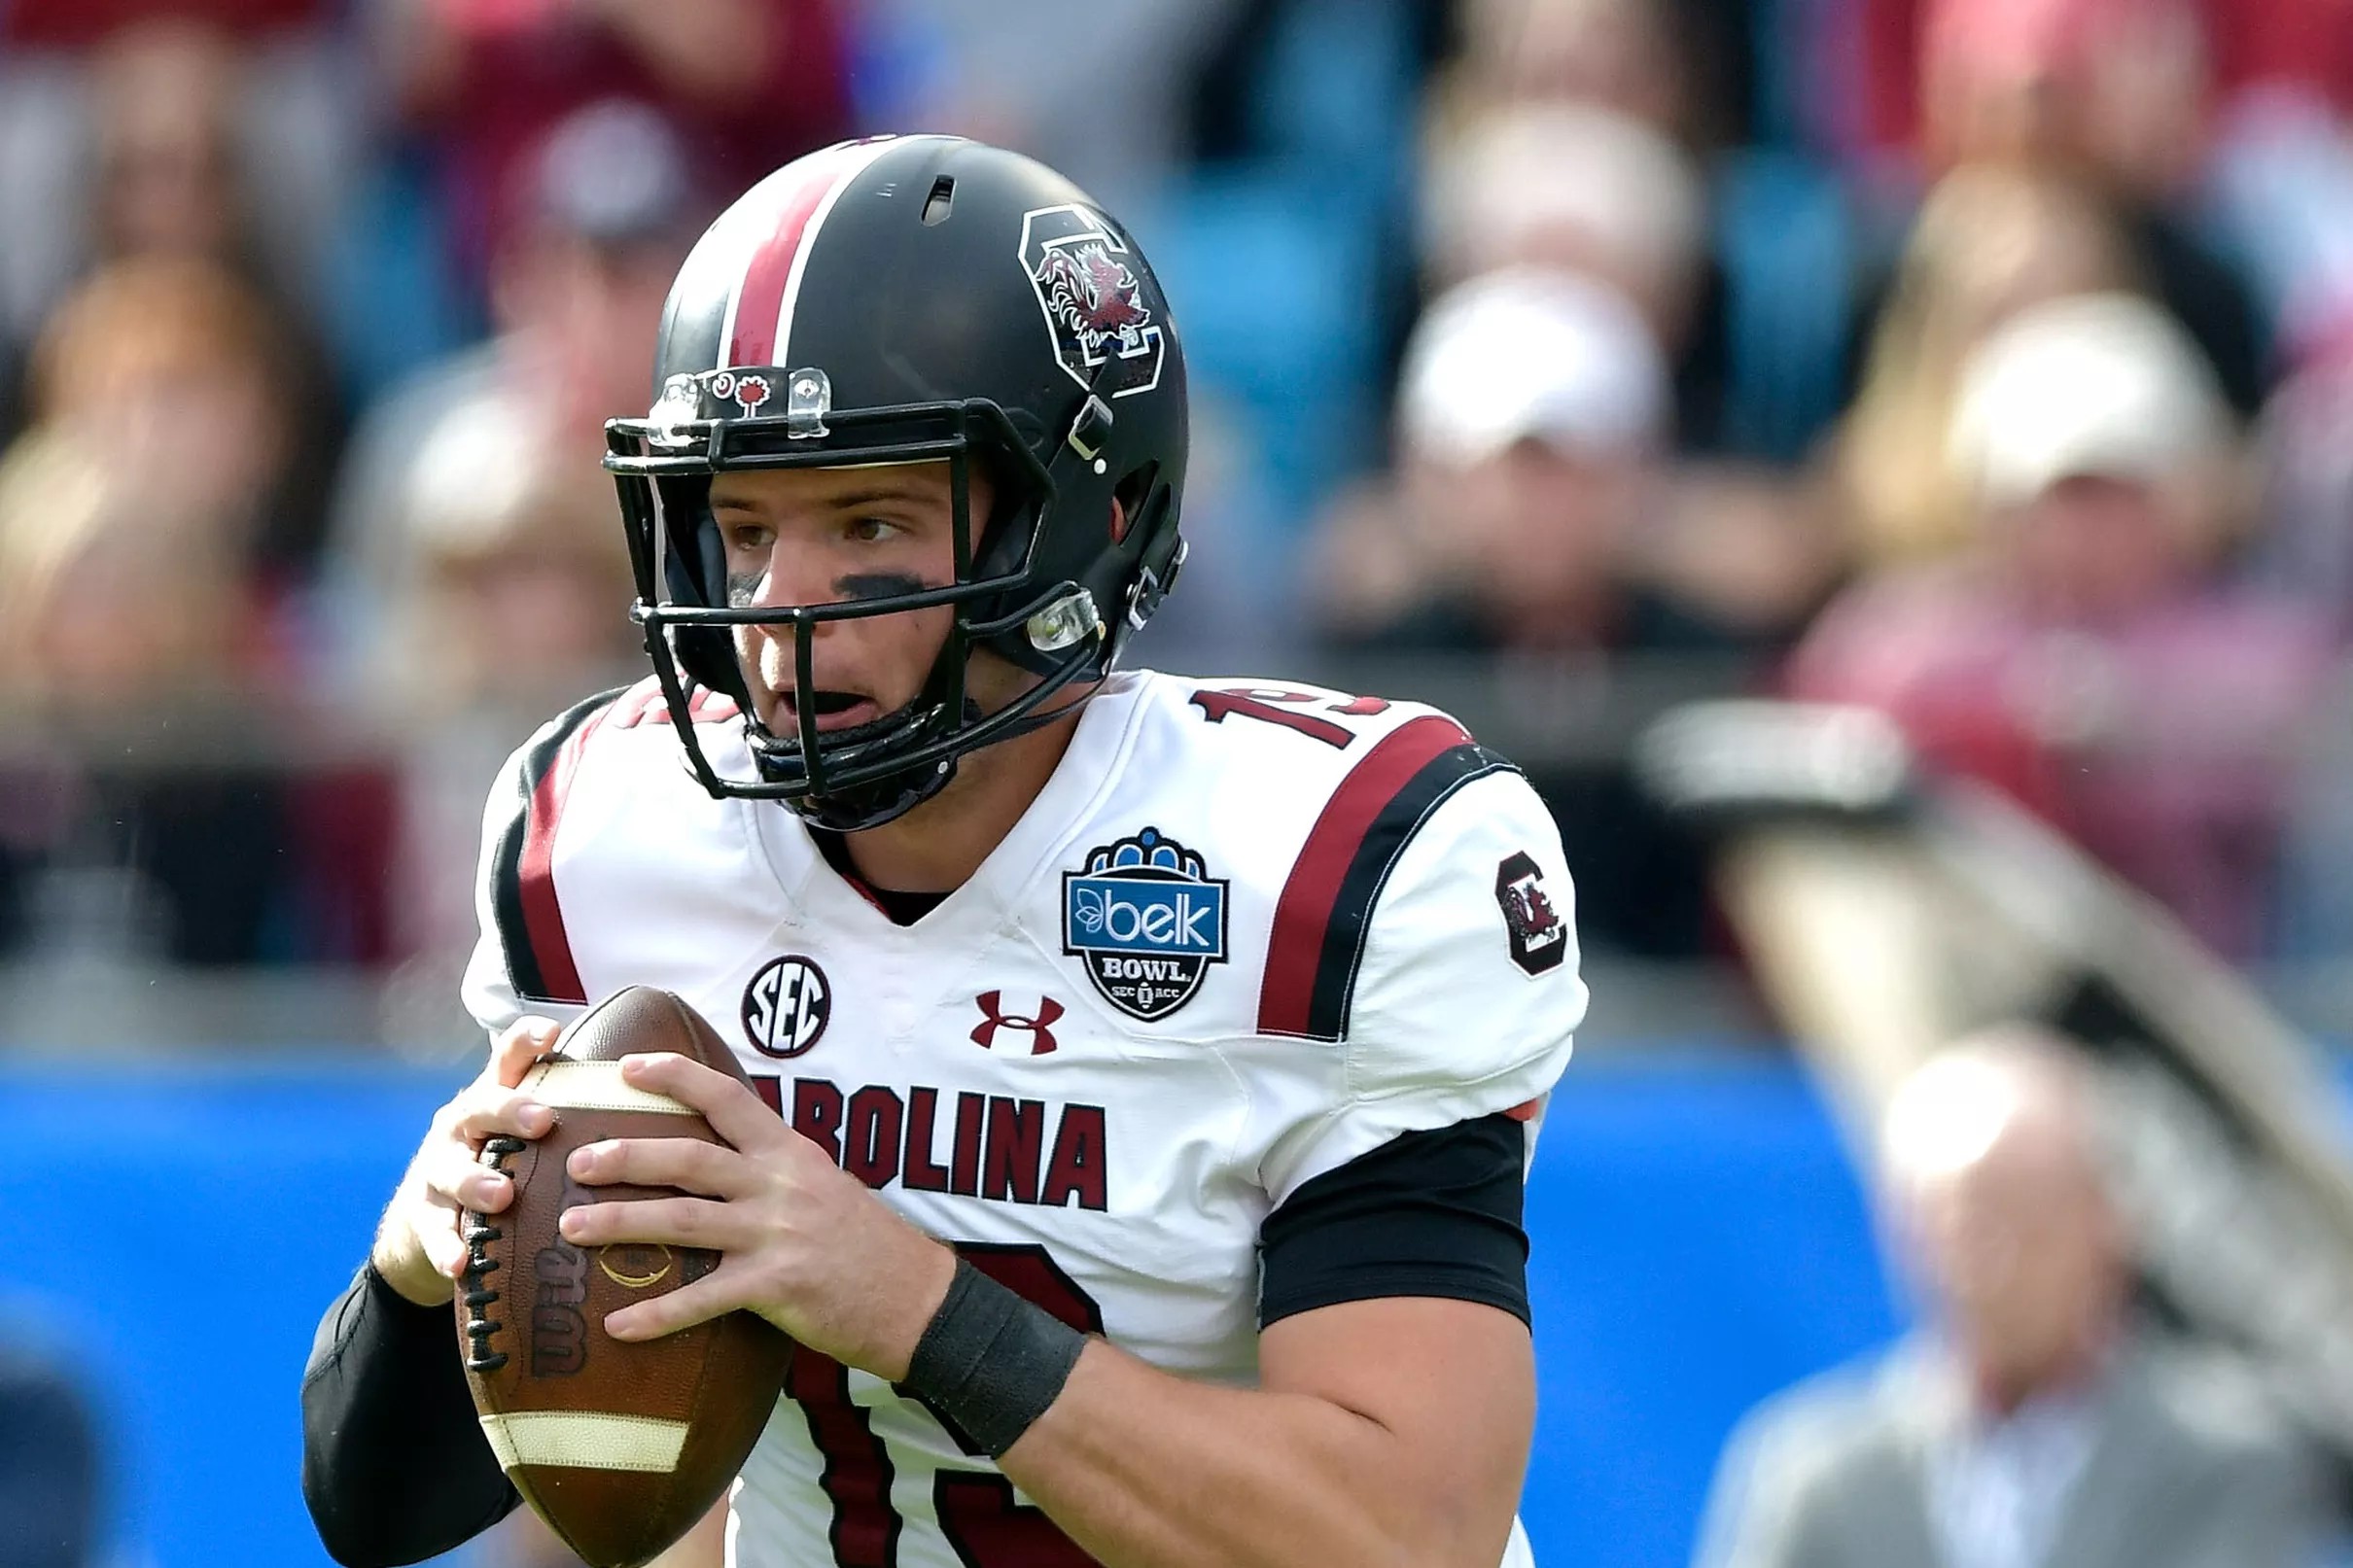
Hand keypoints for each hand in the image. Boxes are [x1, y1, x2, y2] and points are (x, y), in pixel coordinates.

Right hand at [370, 1017, 563, 1306]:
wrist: (429, 1217)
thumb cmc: (502, 1162)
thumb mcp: (528, 1134)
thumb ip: (576, 1116)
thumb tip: (660, 1100)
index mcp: (495, 1098)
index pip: (508, 1059)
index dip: (525, 1040)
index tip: (551, 1031)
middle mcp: (463, 1125)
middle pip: (481, 1107)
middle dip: (510, 1110)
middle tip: (542, 1119)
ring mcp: (438, 1168)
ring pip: (452, 1170)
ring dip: (476, 1182)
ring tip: (502, 1196)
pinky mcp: (424, 1215)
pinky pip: (435, 1231)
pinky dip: (448, 1247)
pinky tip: (461, 1263)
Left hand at [557, 1053, 957, 1377]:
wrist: (916, 1298)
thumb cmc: (867, 1243)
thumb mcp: (824, 1185)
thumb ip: (773, 1169)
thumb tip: (720, 1160)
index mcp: (789, 1153)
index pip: (727, 1098)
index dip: (675, 1076)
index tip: (627, 1067)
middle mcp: (778, 1185)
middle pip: (688, 1158)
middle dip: (624, 1155)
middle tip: (577, 1160)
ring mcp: (775, 1235)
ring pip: (681, 1220)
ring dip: (618, 1223)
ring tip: (571, 1226)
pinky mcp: (776, 1286)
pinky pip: (702, 1299)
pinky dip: (656, 1314)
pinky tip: (618, 1325)